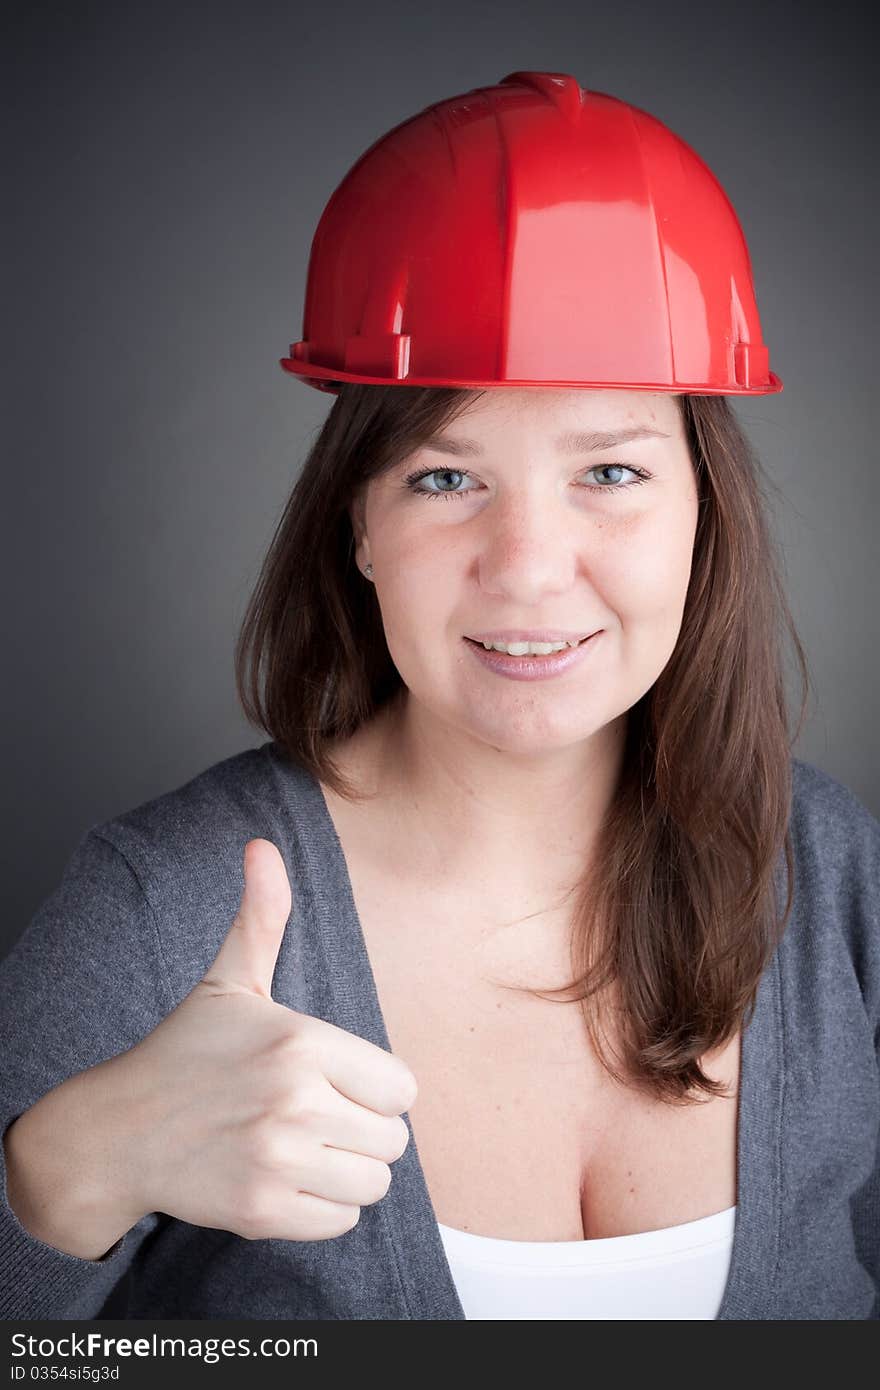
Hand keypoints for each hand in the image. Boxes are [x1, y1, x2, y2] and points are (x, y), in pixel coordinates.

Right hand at [118, 838, 416, 1240]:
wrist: (119, 1131)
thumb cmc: (186, 1052)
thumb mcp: (228, 980)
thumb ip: (262, 917)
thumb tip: (262, 847)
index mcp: (302, 1043)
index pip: (403, 1088)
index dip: (377, 1088)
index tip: (340, 1082)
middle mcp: (295, 1103)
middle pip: (394, 1139)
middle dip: (364, 1130)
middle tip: (321, 1117)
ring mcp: (278, 1161)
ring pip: (374, 1183)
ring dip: (350, 1171)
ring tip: (309, 1147)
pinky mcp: (261, 1212)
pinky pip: (341, 1222)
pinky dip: (325, 1208)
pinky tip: (290, 1179)